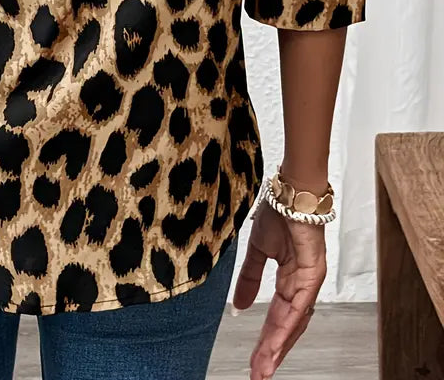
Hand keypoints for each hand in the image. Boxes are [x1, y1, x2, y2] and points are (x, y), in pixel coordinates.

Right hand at [232, 200, 325, 378]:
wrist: (290, 192)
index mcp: (288, 280)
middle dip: (271, 352)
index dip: (265, 340)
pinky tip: (277, 340)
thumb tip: (239, 305)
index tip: (255, 361)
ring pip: (294, 322)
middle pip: (286, 327)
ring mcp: (309, 282)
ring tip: (264, 364)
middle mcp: (300, 286)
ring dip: (278, 345)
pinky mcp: (313, 274)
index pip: (276, 318)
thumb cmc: (279, 212)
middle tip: (259, 373)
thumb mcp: (256, 251)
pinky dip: (288, 325)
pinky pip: (300, 305)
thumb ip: (249, 279)